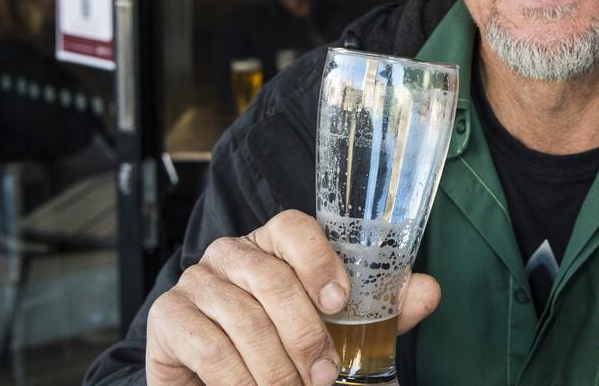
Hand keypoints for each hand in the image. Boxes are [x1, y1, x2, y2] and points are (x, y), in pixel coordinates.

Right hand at [145, 209, 440, 385]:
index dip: (318, 260)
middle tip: (324, 375)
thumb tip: (429, 292)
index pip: (293, 228)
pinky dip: (238, 379)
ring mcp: (196, 282)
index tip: (340, 301)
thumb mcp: (334, 325)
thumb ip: (381, 309)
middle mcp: (231, 253)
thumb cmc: (280, 340)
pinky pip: (209, 347)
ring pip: (242, 318)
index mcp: (273, 242)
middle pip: (271, 279)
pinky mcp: (169, 319)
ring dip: (275, 365)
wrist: (212, 375)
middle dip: (304, 333)